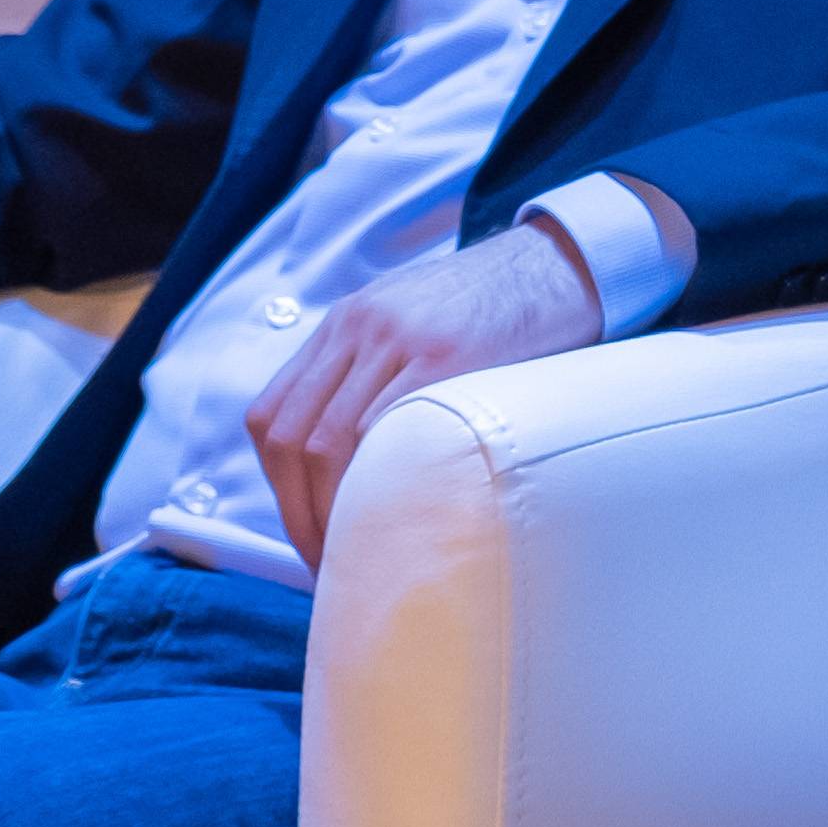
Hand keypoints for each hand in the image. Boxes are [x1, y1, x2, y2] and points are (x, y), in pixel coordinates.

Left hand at [249, 215, 611, 573]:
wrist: (555, 264)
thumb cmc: (491, 309)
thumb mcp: (409, 321)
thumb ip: (368, 373)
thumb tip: (344, 465)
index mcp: (343, 323)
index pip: (271, 416)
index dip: (278, 488)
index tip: (304, 531)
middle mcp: (358, 327)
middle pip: (291, 437)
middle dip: (297, 512)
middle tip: (326, 562)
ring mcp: (398, 339)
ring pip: (329, 441)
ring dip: (332, 510)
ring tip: (359, 553)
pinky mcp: (444, 356)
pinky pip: (385, 430)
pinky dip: (376, 483)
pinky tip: (393, 515)